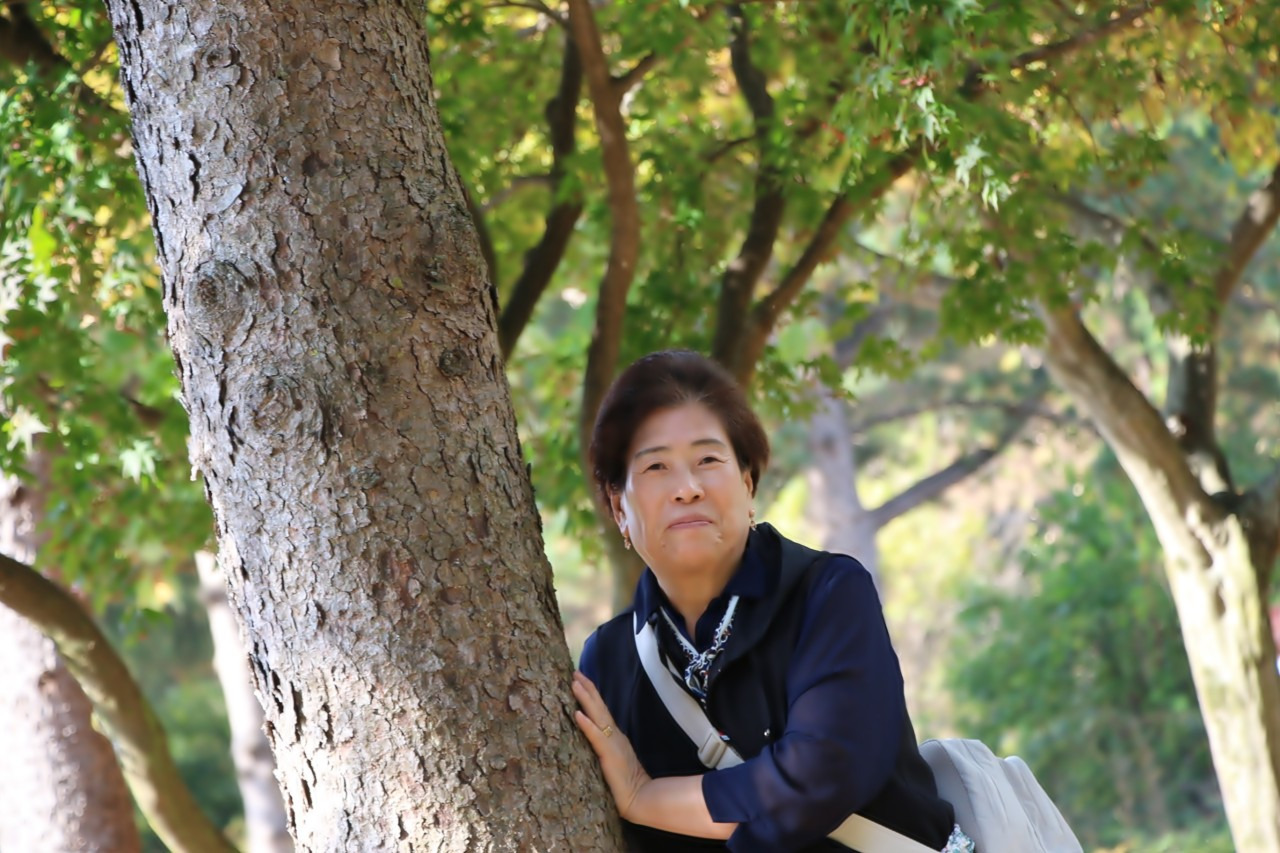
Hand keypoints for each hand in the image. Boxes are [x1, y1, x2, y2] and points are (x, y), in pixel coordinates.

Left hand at [572, 671, 650, 818]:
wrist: (639, 797)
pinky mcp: (608, 754)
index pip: (601, 710)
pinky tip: (578, 714)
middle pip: (599, 706)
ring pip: (597, 715)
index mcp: (614, 735)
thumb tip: (598, 736)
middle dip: (587, 688)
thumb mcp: (615, 759)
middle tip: (575, 672)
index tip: (581, 678)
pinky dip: (587, 725)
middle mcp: (613, 734)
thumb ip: (608, 747)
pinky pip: (596, 737)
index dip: (591, 694)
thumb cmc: (627, 781)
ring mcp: (611, 743)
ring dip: (585, 699)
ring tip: (575, 683)